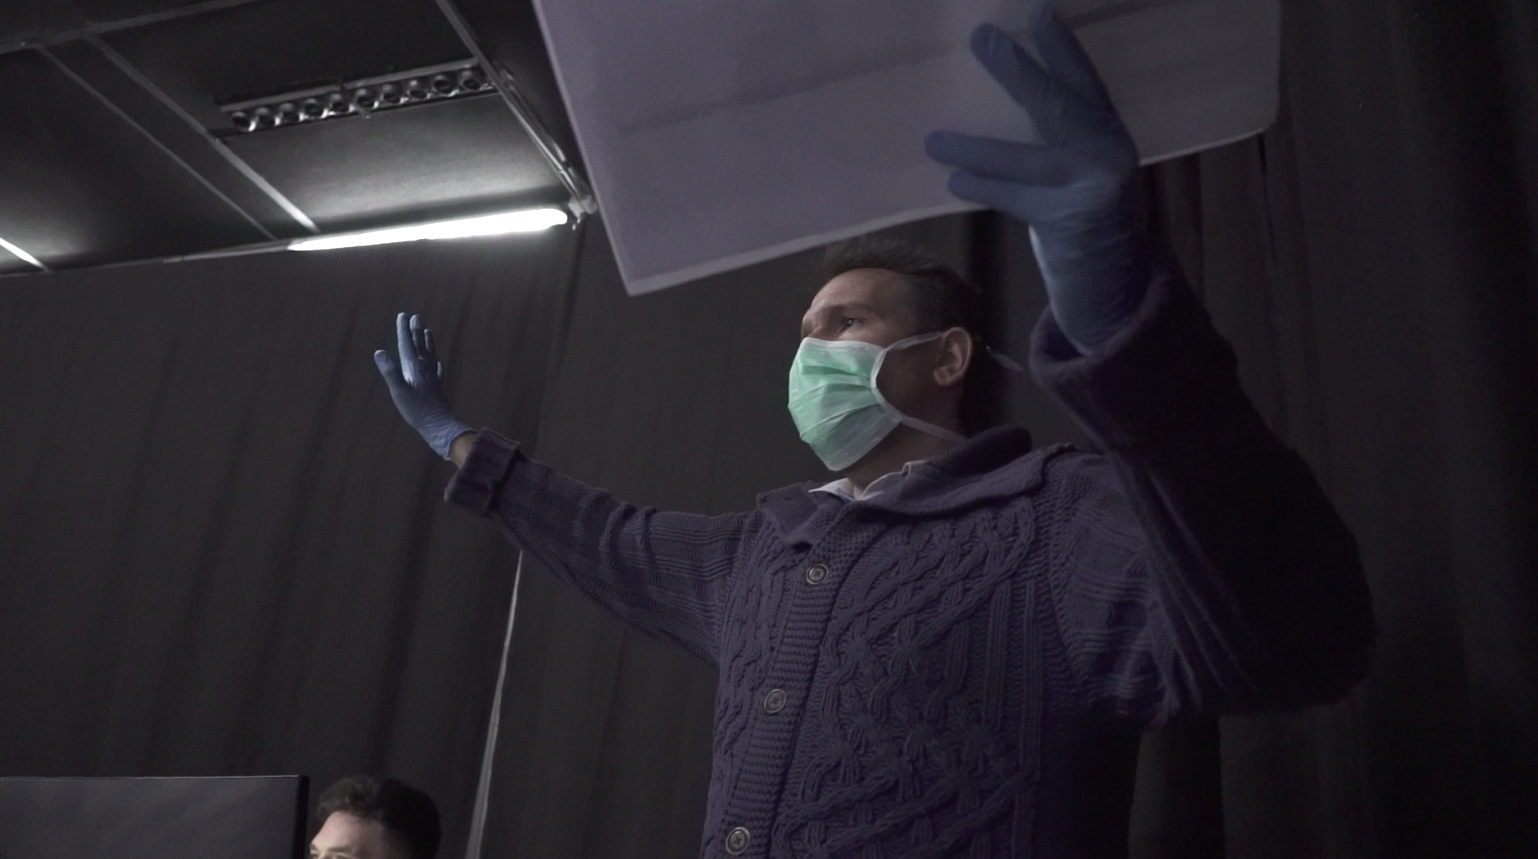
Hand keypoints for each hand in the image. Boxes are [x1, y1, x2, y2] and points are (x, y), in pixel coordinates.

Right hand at [374, 313, 472, 459]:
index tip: (402, 315)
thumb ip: (390, 372)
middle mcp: (425, 369)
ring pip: (430, 355)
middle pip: (420, 346)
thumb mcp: (399, 392)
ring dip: (428, 343)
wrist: (440, 426)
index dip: (403, 330)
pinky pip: (437, 371)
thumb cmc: (417, 411)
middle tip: (416, 317)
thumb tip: (379, 352)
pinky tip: (438, 364)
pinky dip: (436, 364)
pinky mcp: (438, 388)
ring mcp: (433, 378)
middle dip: (416, 331)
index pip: (407, 345)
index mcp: (414, 368)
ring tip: (428, 332)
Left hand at [925, 9, 1148, 350]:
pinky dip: (984, 187)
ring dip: (975, 148)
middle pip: (1060, 105)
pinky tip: (954, 179)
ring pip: (1026, 158)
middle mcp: (1110, 155)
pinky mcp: (1070, 223)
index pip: (1086, 83)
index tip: (1037, 12)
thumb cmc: (1085, 223)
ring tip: (932, 139)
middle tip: (981, 36)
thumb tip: (1002, 104)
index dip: (1062, 49)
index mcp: (1110, 135)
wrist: (1117, 289)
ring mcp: (1093, 189)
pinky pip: (1016, 199)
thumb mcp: (1080, 174)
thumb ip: (1058, 141)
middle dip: (1019, 70)